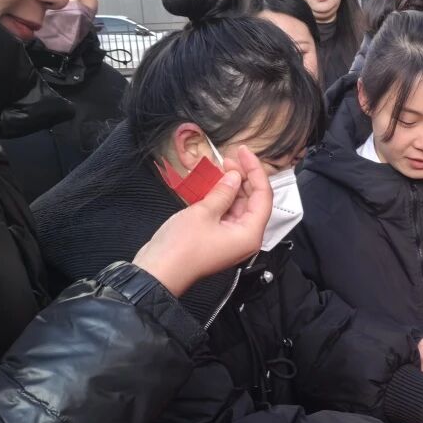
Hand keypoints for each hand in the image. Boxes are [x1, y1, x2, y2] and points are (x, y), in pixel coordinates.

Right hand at [134, 146, 272, 296]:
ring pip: (240, 206)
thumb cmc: (181, 246)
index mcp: (250, 234)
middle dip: (244, 177)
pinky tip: (215, 183)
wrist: (158, 271)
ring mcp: (232, 238)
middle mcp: (246, 237)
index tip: (244, 151)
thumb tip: (235, 177)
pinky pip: (227, 213)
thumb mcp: (204, 212)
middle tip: (230, 158)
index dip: (255, 170)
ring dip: (233, 186)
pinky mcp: (218, 238)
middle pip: (254, 201)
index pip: (263, 196)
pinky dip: (223, 197)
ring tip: (222, 166)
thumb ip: (223, 192)